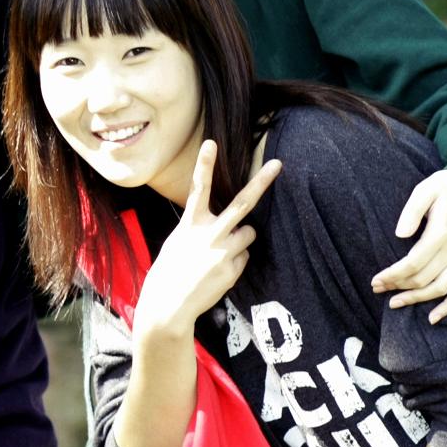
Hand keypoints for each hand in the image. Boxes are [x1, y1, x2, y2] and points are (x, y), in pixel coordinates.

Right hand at [133, 141, 283, 338]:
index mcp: (191, 224)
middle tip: (278, 164)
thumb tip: (234, 227)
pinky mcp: (233, 268)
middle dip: (262, 182)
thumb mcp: (178, 242)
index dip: (204, 165)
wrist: (169, 304)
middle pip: (243, 203)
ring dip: (240, 240)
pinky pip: (244, 257)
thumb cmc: (170, 270)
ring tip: (219, 254)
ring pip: (249, 234)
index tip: (211, 142)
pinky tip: (218, 272)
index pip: (199, 188)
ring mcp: (224, 251)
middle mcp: (210, 234)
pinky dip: (235, 262)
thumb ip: (202, 229)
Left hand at [373, 162, 446, 322]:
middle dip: (398, 287)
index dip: (392, 276)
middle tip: (377, 289)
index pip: (412, 264)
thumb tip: (399, 235)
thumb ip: (411, 211)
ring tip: (395, 303)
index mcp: (442, 233)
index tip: (375, 280)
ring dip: (417, 299)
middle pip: (424, 279)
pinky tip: (433, 317)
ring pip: (441, 288)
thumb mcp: (426, 189)